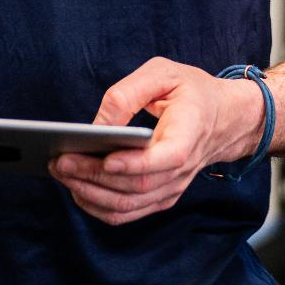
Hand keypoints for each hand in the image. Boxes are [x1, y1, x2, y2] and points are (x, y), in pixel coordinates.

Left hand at [48, 56, 265, 225]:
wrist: (225, 118)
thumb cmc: (191, 91)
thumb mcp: (163, 73)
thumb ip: (128, 93)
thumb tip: (97, 127)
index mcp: (188, 133)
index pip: (164, 159)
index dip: (133, 163)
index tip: (104, 158)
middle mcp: (182, 168)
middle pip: (137, 186)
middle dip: (94, 176)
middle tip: (60, 162)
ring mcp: (172, 187)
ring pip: (130, 205)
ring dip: (91, 194)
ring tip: (61, 173)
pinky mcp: (161, 196)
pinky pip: (129, 212)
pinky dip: (99, 207)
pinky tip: (77, 189)